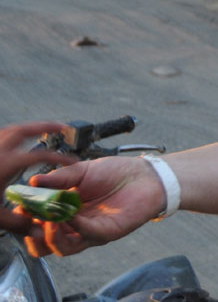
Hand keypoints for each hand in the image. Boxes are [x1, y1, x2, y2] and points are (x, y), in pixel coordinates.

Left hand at [0, 121, 75, 235]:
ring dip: (25, 129)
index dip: (60, 158)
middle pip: (23, 130)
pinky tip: (9, 146)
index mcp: (5, 164)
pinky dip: (8, 136)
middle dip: (44, 126)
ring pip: (7, 131)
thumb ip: (18, 223)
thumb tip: (39, 230)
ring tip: (37, 132)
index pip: (41, 156)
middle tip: (61, 127)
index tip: (72, 162)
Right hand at [24, 156, 164, 256]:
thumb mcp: (82, 171)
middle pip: (43, 244)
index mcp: (64, 211)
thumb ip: (59, 178)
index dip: (26, 218)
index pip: (37, 224)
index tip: (21, 206)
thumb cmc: (116, 173)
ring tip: (47, 219)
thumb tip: (34, 182)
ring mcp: (90, 232)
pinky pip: (86, 235)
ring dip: (50, 236)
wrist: (146, 174)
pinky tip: (69, 214)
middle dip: (32, 234)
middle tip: (30, 217)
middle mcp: (74, 226)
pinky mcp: (107, 233)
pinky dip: (75, 227)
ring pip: (62, 248)